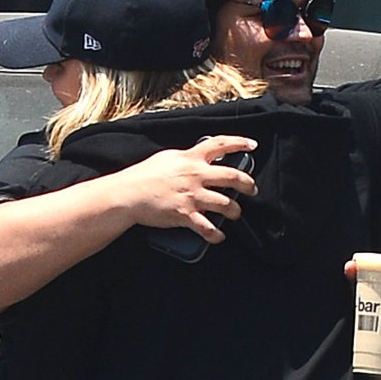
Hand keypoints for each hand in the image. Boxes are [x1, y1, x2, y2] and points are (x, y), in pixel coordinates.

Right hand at [115, 135, 257, 242]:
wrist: (128, 194)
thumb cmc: (144, 175)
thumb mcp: (167, 158)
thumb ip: (186, 157)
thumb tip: (198, 159)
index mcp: (191, 158)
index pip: (220, 144)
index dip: (239, 142)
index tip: (252, 145)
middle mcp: (196, 175)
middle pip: (233, 176)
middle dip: (248, 184)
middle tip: (252, 190)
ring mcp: (193, 196)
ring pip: (227, 204)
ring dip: (235, 212)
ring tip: (234, 214)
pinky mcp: (186, 215)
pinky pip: (209, 228)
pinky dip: (217, 235)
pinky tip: (219, 236)